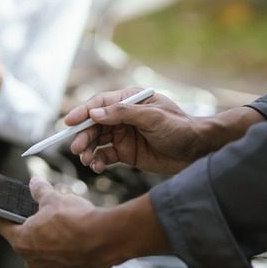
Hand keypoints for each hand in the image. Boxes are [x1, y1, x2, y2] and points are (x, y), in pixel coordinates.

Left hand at [0, 178, 172, 267]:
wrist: (106, 239)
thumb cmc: (77, 221)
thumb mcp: (53, 198)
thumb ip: (40, 191)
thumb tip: (35, 183)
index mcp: (22, 241)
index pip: (0, 225)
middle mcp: (33, 259)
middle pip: (24, 238)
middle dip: (30, 224)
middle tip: (37, 211)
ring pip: (45, 249)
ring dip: (49, 236)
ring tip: (61, 220)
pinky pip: (62, 256)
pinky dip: (64, 246)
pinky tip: (73, 233)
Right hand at [66, 88, 205, 174]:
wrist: (198, 150)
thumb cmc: (179, 127)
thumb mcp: (152, 117)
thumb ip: (123, 114)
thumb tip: (94, 113)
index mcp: (129, 100)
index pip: (100, 104)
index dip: (83, 112)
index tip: (68, 122)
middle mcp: (124, 117)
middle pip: (95, 124)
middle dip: (84, 135)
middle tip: (77, 148)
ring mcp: (124, 135)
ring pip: (97, 141)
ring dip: (89, 150)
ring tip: (86, 160)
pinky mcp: (127, 153)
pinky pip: (106, 156)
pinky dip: (98, 161)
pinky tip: (97, 167)